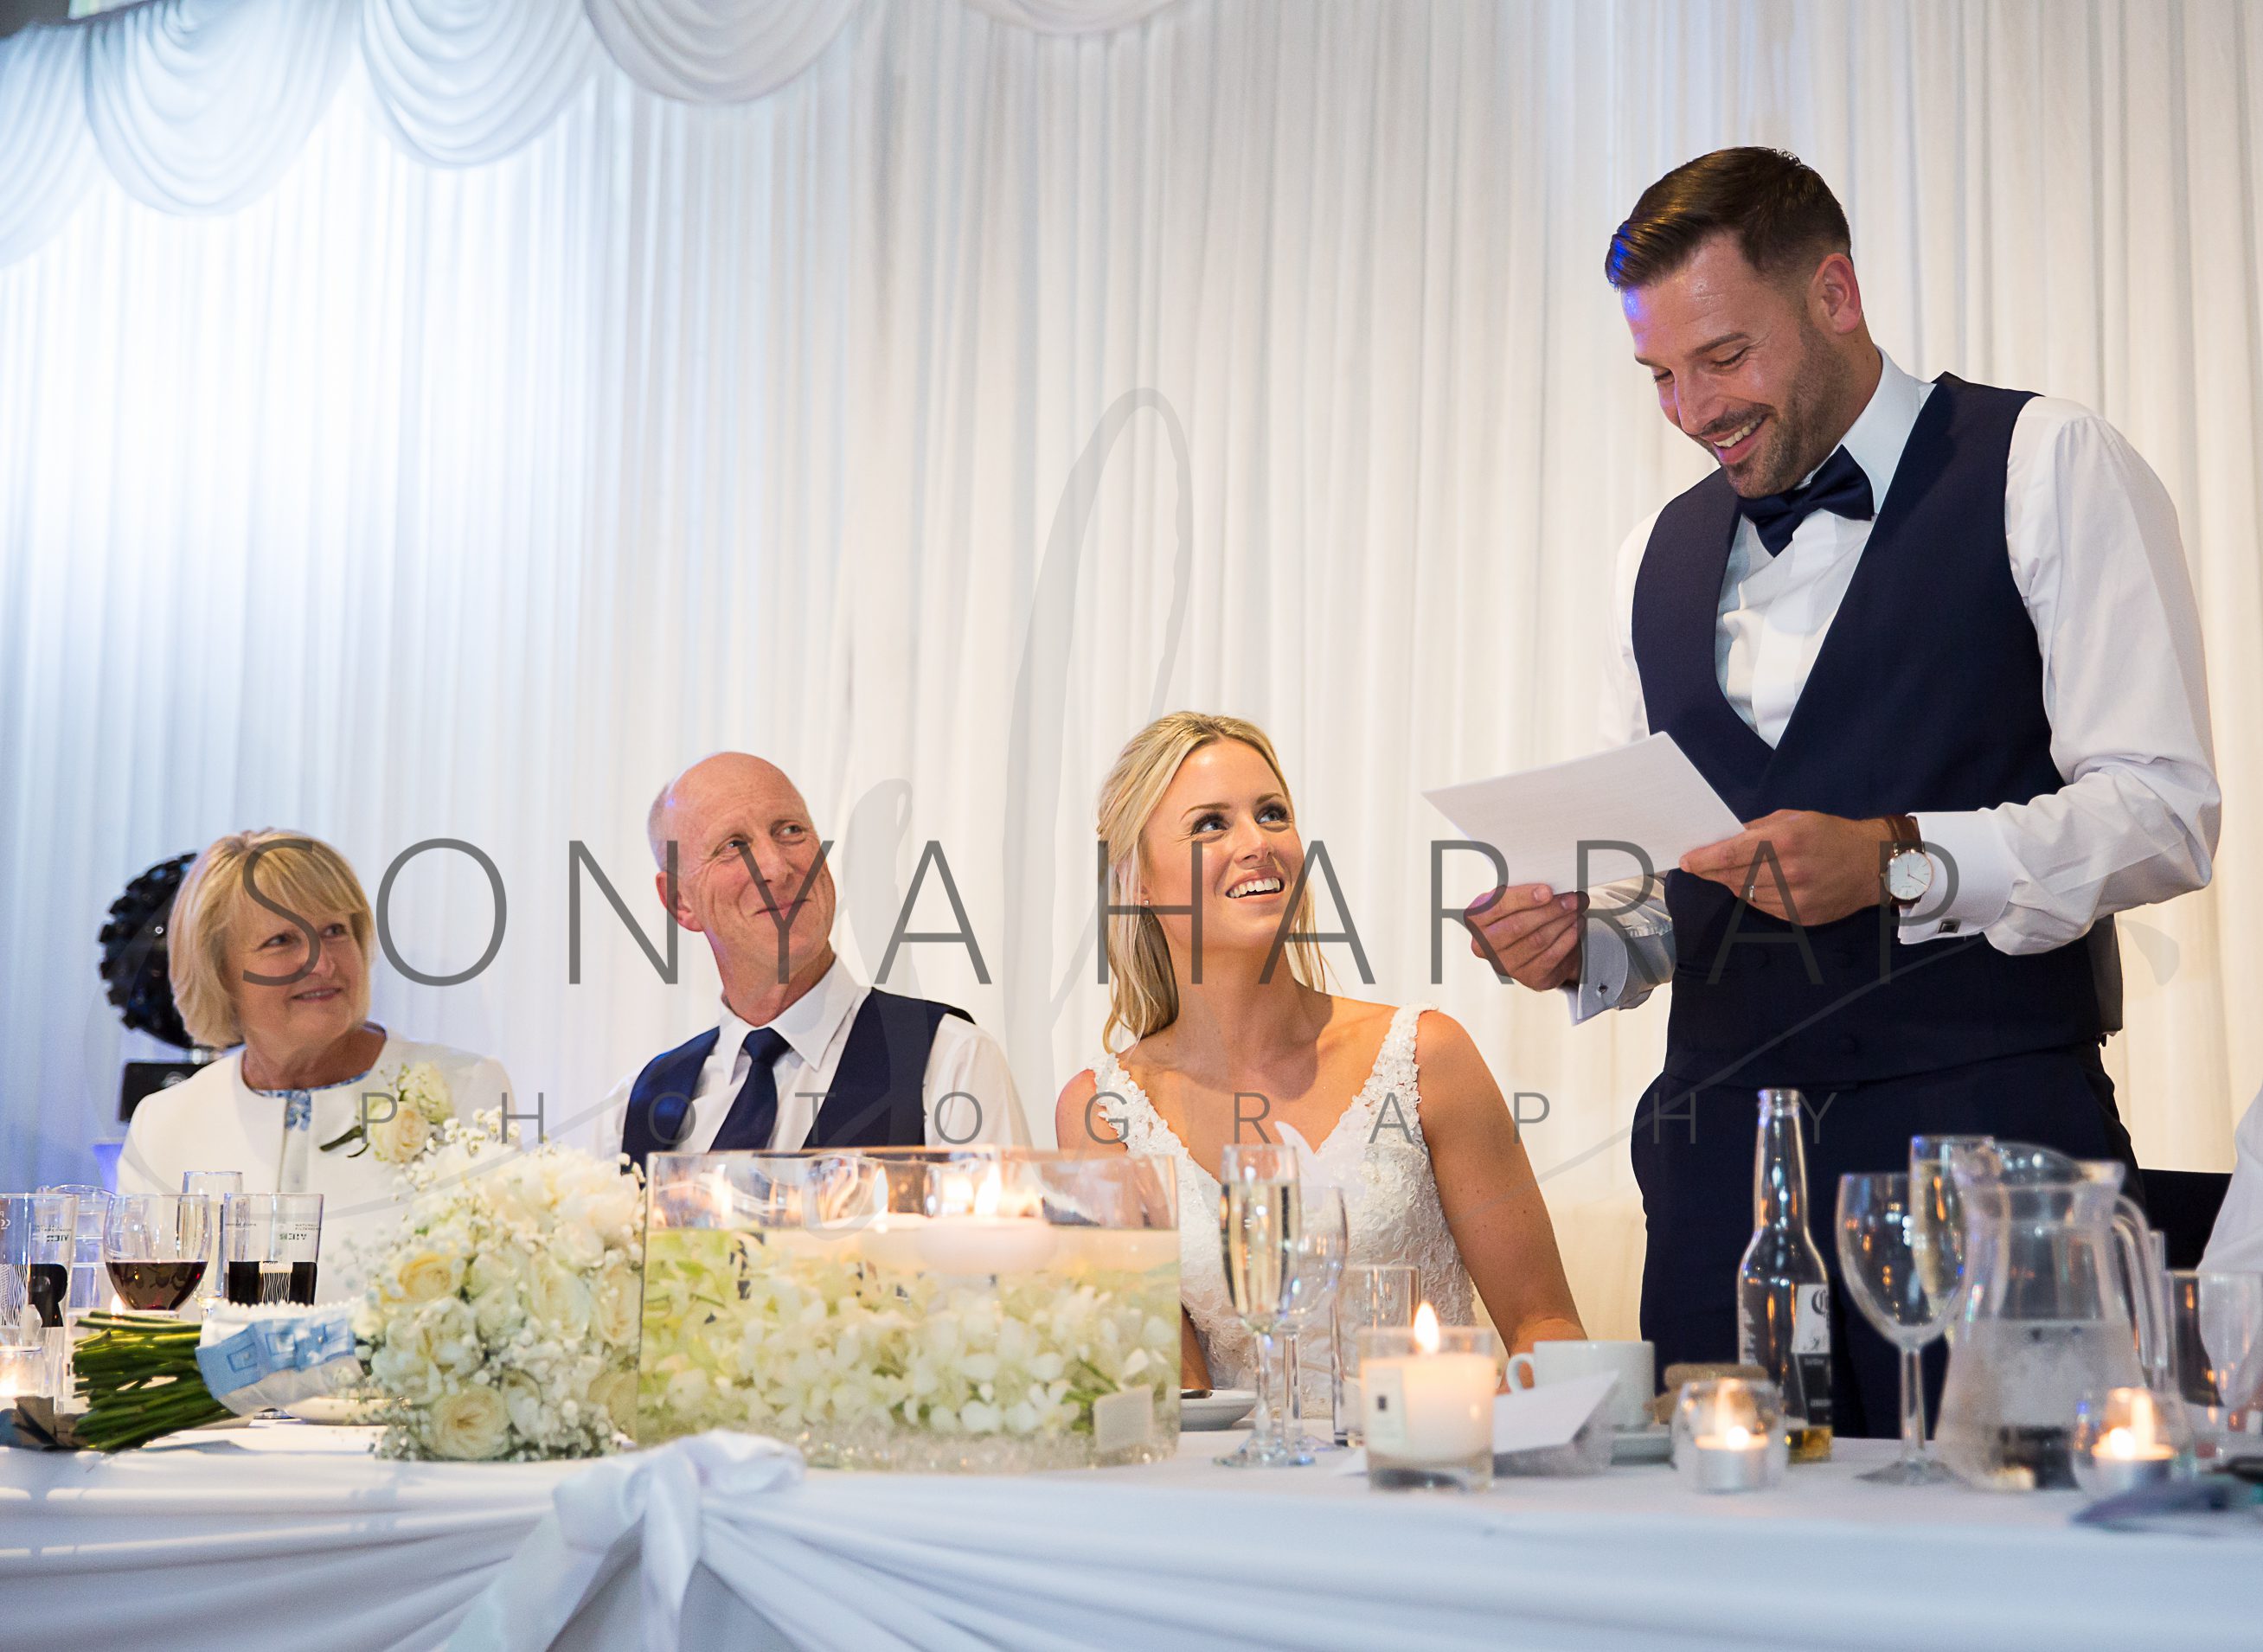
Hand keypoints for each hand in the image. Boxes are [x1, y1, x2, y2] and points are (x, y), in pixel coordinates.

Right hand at [1465, 882, 1585, 989]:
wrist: (1532, 948)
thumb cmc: (1520, 915)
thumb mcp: (1513, 900)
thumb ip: (1522, 891)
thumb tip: (1551, 882)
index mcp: (1477, 920)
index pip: (1498, 907)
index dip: (1524, 898)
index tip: (1548, 891)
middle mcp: (1484, 946)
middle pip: (1519, 926)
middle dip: (1550, 909)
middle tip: (1571, 898)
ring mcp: (1506, 965)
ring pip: (1538, 940)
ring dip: (1563, 921)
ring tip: (1577, 907)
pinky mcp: (1529, 977)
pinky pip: (1552, 956)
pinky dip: (1568, 938)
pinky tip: (1576, 924)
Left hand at [1678, 809, 1894, 926]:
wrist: (1872, 864)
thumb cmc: (1830, 834)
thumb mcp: (1794, 818)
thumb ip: (1757, 829)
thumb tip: (1724, 839)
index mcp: (1785, 840)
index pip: (1730, 855)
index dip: (1703, 860)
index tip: (1685, 861)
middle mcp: (1788, 871)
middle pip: (1734, 877)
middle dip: (1713, 872)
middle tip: (1701, 866)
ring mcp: (1795, 898)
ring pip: (1746, 895)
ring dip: (1734, 883)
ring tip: (1735, 872)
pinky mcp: (1801, 917)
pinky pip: (1763, 908)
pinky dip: (1754, 897)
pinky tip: (1759, 885)